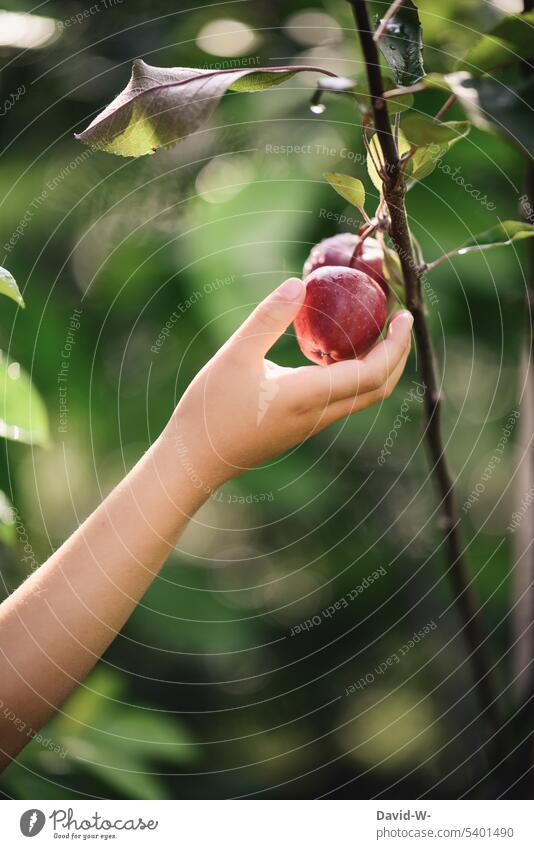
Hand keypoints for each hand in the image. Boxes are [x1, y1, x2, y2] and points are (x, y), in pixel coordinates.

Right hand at [169, 277, 412, 491]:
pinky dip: (356, 375)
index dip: (396, 344)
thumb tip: (300, 284)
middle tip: (398, 319)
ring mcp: (312, 425)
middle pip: (379, 388)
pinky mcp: (301, 427)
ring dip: (379, 365)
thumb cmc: (210, 409)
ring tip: (375, 331)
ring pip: (362, 397)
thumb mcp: (235, 355)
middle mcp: (319, 415)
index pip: (373, 373)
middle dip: (397, 354)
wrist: (195, 460)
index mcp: (309, 397)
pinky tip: (337, 353)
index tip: (404, 315)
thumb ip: (269, 318)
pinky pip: (342, 400)